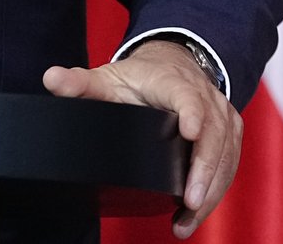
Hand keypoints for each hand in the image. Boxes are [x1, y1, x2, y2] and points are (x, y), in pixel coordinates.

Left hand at [43, 41, 242, 238]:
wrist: (172, 64)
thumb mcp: (106, 78)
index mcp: (172, 81)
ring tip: (188, 218)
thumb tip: (52, 79)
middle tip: (190, 201)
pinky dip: (217, 189)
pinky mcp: (228, 130)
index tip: (190, 131)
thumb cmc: (138, 78)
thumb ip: (79, 82)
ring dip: (212, 187)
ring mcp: (220, 113)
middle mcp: (204, 95)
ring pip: (226, 151)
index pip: (186, 95)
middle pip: (214, 132)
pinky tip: (194, 213)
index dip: (191, 112)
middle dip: (205, 169)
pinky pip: (230, 161)